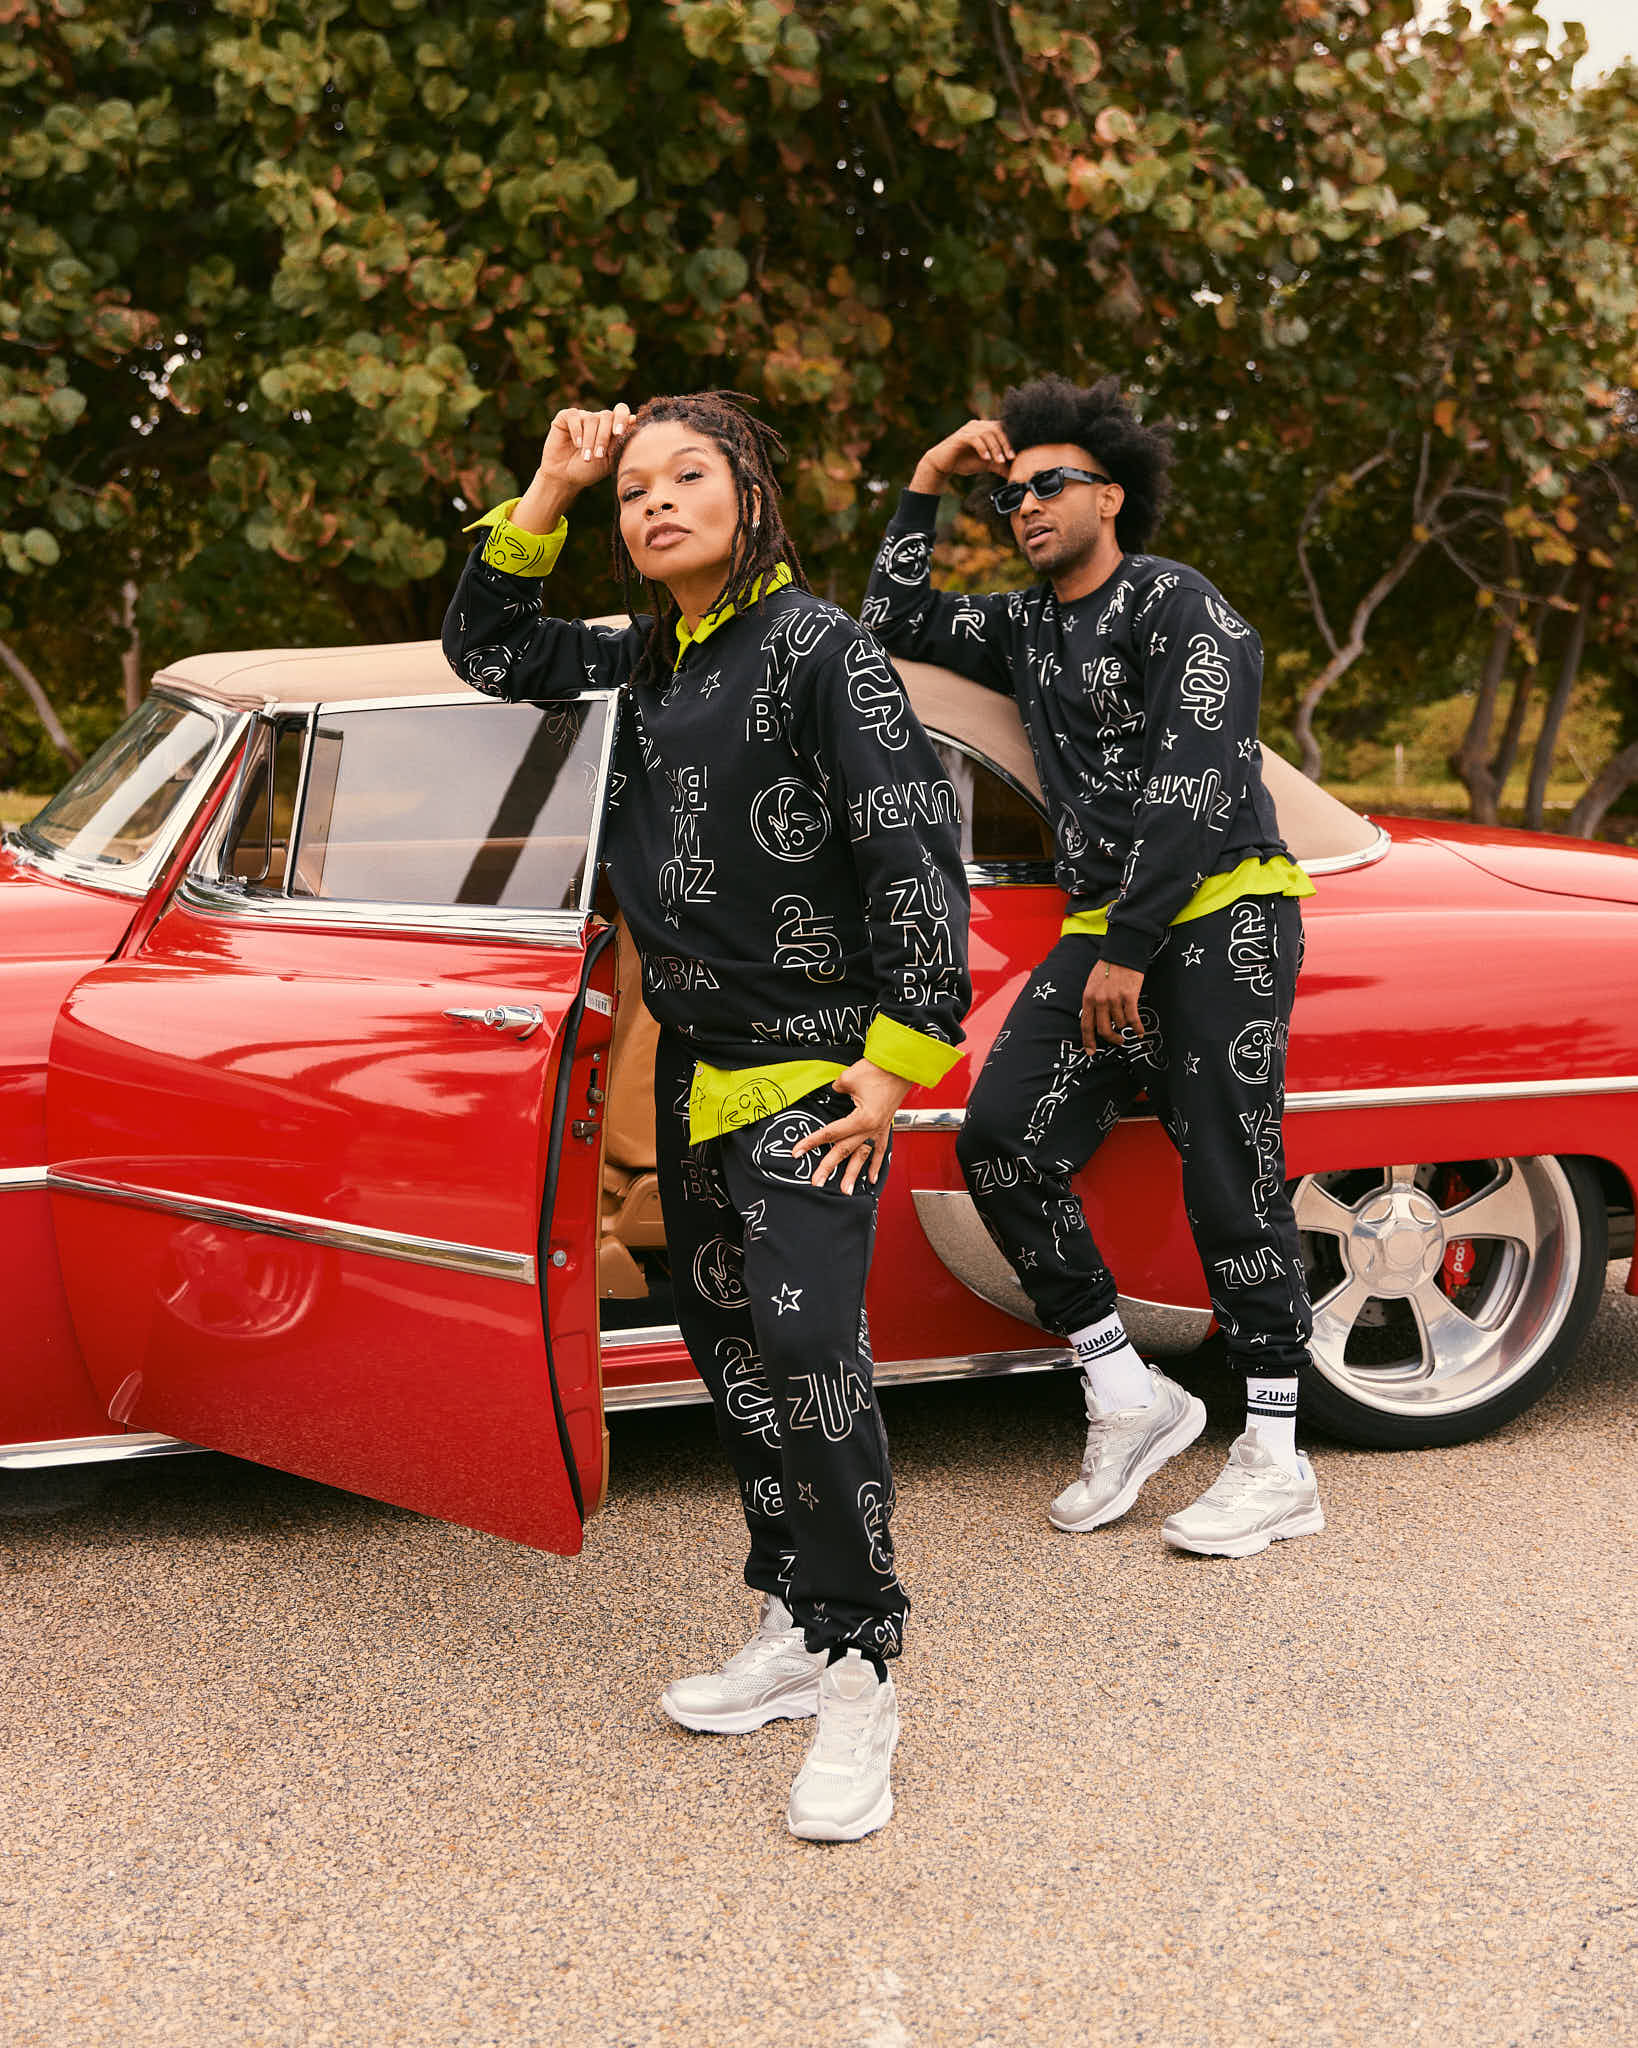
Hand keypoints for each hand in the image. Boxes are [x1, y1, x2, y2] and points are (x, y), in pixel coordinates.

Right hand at [539, 402, 632, 485]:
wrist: (565, 477)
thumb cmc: (589, 470)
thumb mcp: (609, 458)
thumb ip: (621, 440)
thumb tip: (634, 418)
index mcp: (611, 427)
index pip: (621, 411)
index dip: (622, 418)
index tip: (619, 433)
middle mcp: (597, 419)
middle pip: (606, 415)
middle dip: (604, 437)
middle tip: (599, 455)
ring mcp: (582, 416)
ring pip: (591, 419)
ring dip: (590, 440)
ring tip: (587, 457)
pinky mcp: (565, 417)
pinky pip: (574, 416)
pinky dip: (577, 431)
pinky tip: (577, 444)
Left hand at [790, 1060, 911, 1193]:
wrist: (901, 1065)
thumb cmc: (877, 1070)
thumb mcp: (848, 1079)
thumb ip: (835, 1091)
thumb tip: (832, 1094)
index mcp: (861, 1118)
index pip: (830, 1133)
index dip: (811, 1142)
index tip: (797, 1152)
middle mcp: (871, 1128)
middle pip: (844, 1150)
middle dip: (828, 1166)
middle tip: (816, 1181)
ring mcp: (879, 1129)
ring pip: (862, 1155)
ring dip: (853, 1173)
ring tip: (845, 1190)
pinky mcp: (885, 1126)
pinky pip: (879, 1149)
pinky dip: (875, 1164)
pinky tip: (870, 1178)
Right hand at [910, 418, 1015, 493]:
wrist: (942, 465)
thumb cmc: (964, 462)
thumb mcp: (986, 463)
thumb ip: (1000, 465)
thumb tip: (1015, 472)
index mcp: (984, 428)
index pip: (1002, 429)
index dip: (1010, 440)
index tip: (1015, 456)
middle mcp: (977, 425)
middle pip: (996, 428)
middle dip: (1005, 443)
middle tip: (1010, 458)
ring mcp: (968, 429)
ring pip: (987, 433)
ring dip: (995, 448)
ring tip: (999, 461)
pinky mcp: (960, 436)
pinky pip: (974, 439)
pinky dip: (982, 448)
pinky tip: (986, 459)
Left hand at [1082, 960, 1144, 1052]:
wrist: (1122, 953)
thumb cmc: (1108, 968)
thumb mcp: (1092, 984)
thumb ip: (1093, 1001)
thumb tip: (1097, 1020)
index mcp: (1088, 998)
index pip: (1086, 1025)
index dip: (1088, 1041)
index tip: (1091, 1052)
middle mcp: (1100, 1001)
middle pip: (1104, 1030)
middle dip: (1112, 1038)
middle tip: (1118, 1041)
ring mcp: (1114, 999)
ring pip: (1120, 1023)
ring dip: (1125, 1026)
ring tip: (1129, 1022)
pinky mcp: (1129, 997)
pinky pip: (1133, 1019)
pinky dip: (1137, 1028)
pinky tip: (1140, 1033)